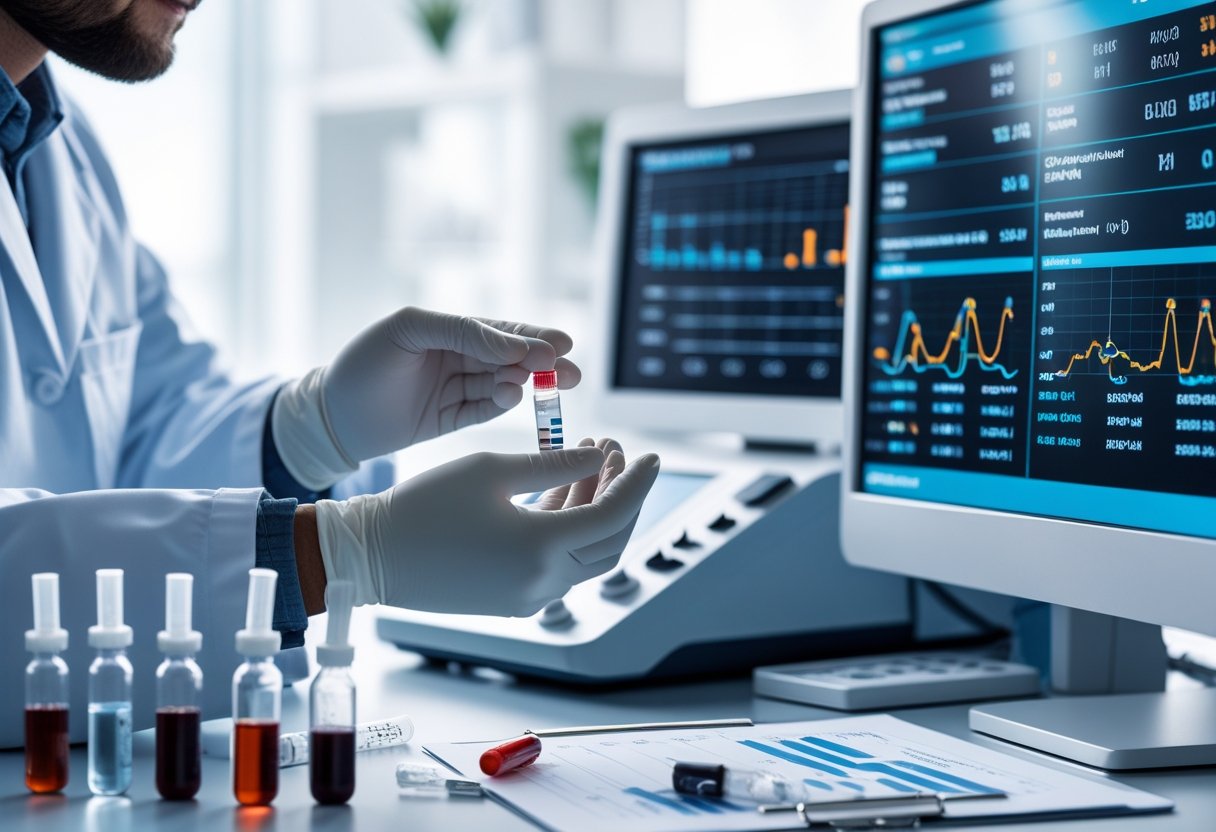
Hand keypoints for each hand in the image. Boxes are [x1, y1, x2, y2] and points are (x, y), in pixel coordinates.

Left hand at [272, 306, 580, 489]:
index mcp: (447, 330)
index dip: (531, 336)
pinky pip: (484, 410)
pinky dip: (500, 404)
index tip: (560, 345)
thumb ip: (461, 331)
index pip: (498, 330)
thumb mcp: (409, 331)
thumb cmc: (363, 364)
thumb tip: (511, 346)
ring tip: (534, 385)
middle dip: (543, 363)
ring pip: (501, 384)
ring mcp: (454, 389)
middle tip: (572, 371)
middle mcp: (455, 357)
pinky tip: (511, 397)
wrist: (330, 418)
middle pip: (509, 358)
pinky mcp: (450, 420)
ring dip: (523, 384)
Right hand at [312, 443, 659, 616]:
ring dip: (593, 506)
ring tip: (589, 458)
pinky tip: (561, 488)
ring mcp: (529, 597)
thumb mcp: (491, 469)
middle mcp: (544, 582)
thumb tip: (598, 455)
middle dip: (621, 493)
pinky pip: (558, 564)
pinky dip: (568, 528)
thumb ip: (554, 464)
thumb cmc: (424, 507)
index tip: (651, 455)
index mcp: (542, 549)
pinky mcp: (514, 599)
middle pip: (610, 539)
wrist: (372, 556)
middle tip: (616, 452)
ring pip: (585, 552)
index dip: (638, 482)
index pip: (615, 514)